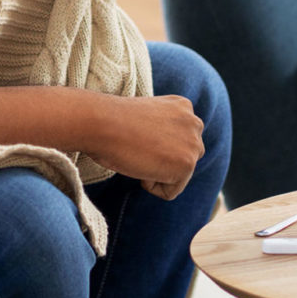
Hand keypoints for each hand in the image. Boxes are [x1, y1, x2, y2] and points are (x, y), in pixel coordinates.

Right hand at [85, 92, 205, 200]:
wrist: (102, 123)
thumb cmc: (113, 121)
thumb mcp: (148, 116)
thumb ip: (164, 128)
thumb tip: (163, 150)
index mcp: (183, 106)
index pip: (178, 140)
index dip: (154, 145)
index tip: (137, 135)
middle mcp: (194, 123)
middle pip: (183, 158)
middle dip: (161, 159)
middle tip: (138, 146)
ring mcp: (193, 144)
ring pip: (177, 176)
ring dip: (156, 172)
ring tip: (139, 153)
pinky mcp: (186, 165)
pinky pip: (169, 191)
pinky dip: (151, 185)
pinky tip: (140, 163)